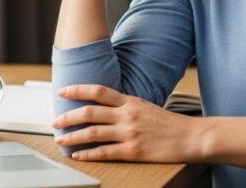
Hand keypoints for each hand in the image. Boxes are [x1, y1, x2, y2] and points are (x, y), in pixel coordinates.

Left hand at [53, 84, 205, 162]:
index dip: (78, 90)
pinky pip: (104, 152)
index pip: (98, 91)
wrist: (190, 137)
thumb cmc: (170, 124)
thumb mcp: (147, 107)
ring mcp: (130, 132)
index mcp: (130, 101)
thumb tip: (106, 108)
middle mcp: (127, 115)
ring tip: (61, 140)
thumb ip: (126, 106)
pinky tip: (78, 155)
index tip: (62, 91)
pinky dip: (88, 154)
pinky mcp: (133, 151)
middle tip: (55, 121)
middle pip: (90, 112)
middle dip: (68, 117)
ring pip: (92, 133)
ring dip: (73, 136)